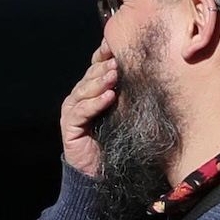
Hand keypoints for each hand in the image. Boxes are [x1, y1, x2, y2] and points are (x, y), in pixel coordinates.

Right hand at [59, 48, 119, 180]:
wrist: (103, 174)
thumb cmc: (119, 142)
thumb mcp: (127, 113)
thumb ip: (130, 94)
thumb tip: (150, 73)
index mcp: (94, 91)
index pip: (97, 66)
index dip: (105, 55)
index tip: (117, 45)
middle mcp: (81, 98)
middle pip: (90, 76)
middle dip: (104, 67)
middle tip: (119, 61)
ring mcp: (73, 111)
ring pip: (84, 90)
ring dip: (99, 82)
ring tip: (114, 76)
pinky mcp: (69, 126)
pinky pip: (81, 111)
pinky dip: (95, 103)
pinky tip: (108, 97)